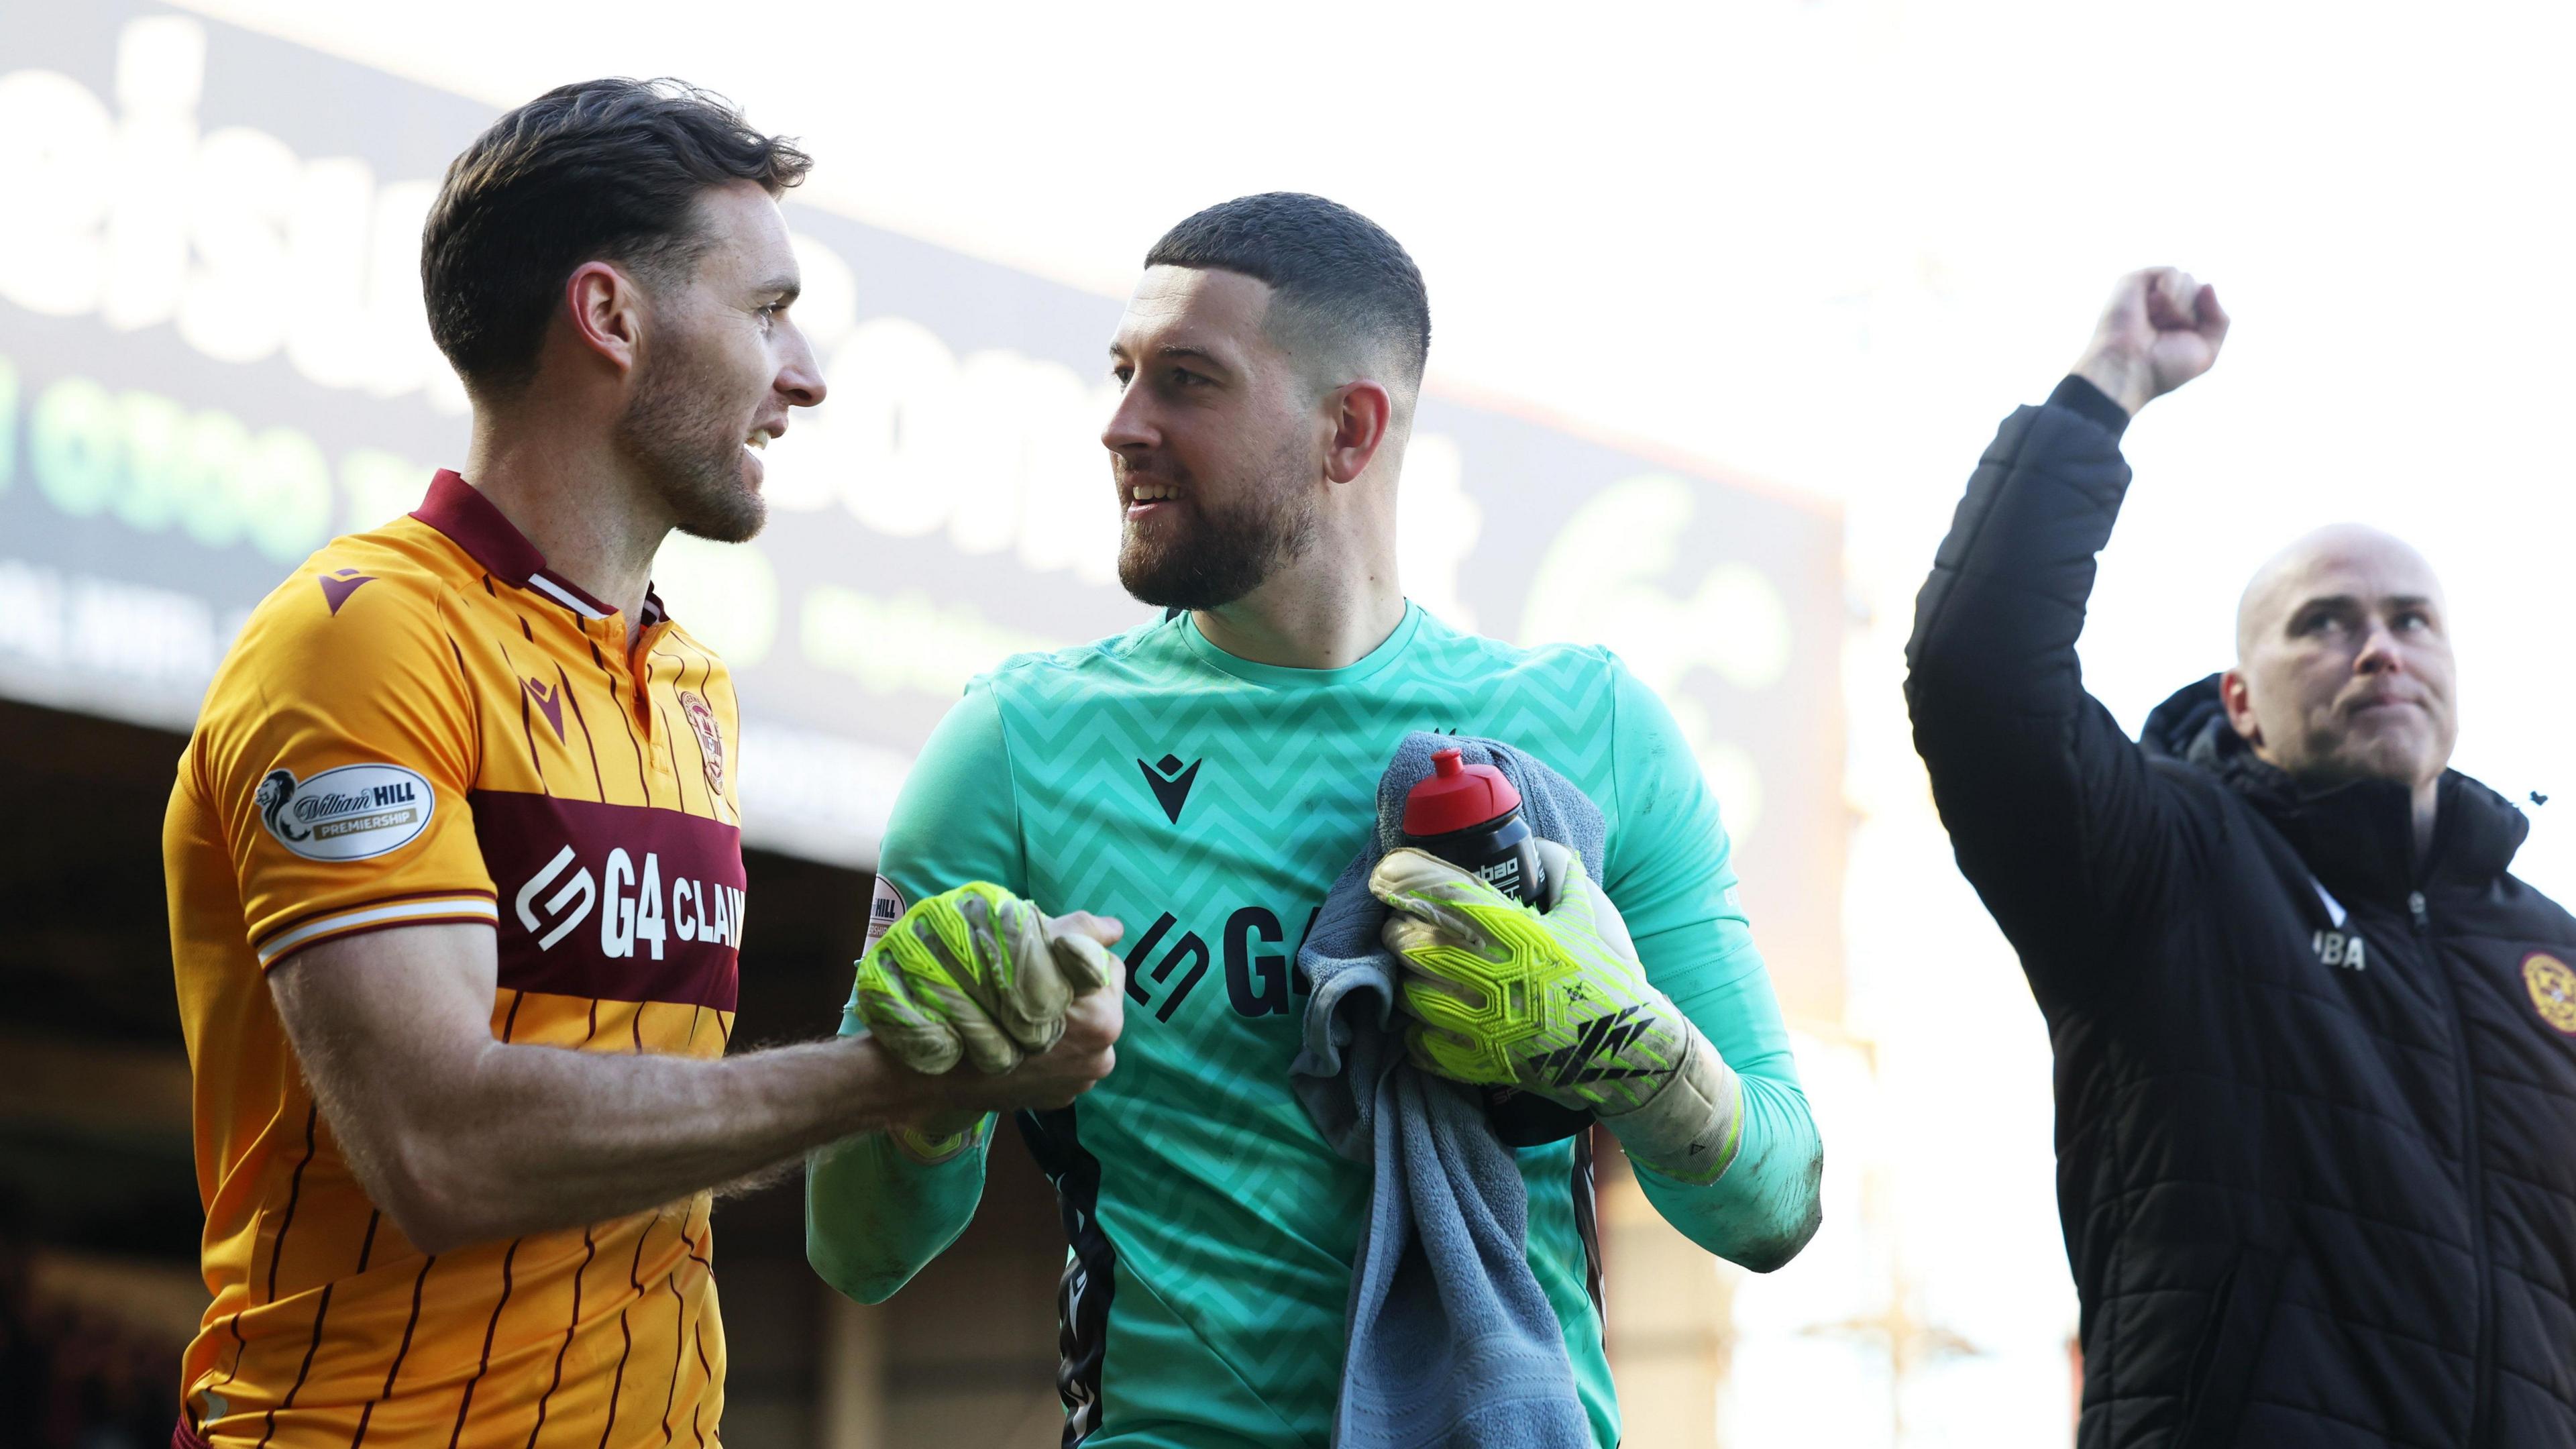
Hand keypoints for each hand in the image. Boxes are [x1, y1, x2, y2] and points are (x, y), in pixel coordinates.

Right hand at [853, 883, 1121, 1074]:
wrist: (933, 1067)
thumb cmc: (979, 995)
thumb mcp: (1028, 948)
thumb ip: (1079, 934)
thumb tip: (1115, 929)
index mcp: (1103, 1018)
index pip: (1107, 967)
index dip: (1076, 955)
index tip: (1046, 958)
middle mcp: (1102, 1057)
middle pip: (1099, 1002)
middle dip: (1074, 990)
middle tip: (1032, 984)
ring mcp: (1080, 1084)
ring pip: (1083, 1032)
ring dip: (1064, 1020)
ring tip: (1023, 1013)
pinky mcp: (1060, 1100)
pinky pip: (1065, 1060)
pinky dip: (1050, 1049)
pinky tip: (1018, 1041)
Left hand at [1370, 842, 1742, 1181]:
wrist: (1629, 1053)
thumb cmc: (1607, 980)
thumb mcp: (1590, 919)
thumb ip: (1565, 878)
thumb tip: (1548, 849)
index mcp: (1520, 933)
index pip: (1448, 895)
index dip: (1406, 879)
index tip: (1383, 873)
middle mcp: (1497, 975)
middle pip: (1414, 944)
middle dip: (1396, 932)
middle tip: (1397, 928)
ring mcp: (1486, 1024)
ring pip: (1412, 994)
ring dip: (1405, 980)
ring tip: (1413, 974)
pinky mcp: (1482, 1063)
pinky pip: (1423, 1044)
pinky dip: (1416, 1031)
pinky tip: (1425, 1021)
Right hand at [2071, 267, 2230, 414]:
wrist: (2128, 368)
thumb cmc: (2162, 367)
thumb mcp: (2206, 350)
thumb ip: (2219, 319)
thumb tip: (2207, 285)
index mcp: (2177, 320)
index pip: (2206, 302)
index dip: (2202, 320)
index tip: (2179, 341)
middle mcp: (2163, 305)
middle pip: (2198, 290)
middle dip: (2190, 313)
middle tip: (2164, 333)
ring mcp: (2148, 292)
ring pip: (2188, 280)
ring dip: (2179, 305)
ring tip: (2154, 322)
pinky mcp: (2135, 281)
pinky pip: (2172, 273)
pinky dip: (2169, 292)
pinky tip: (2151, 307)